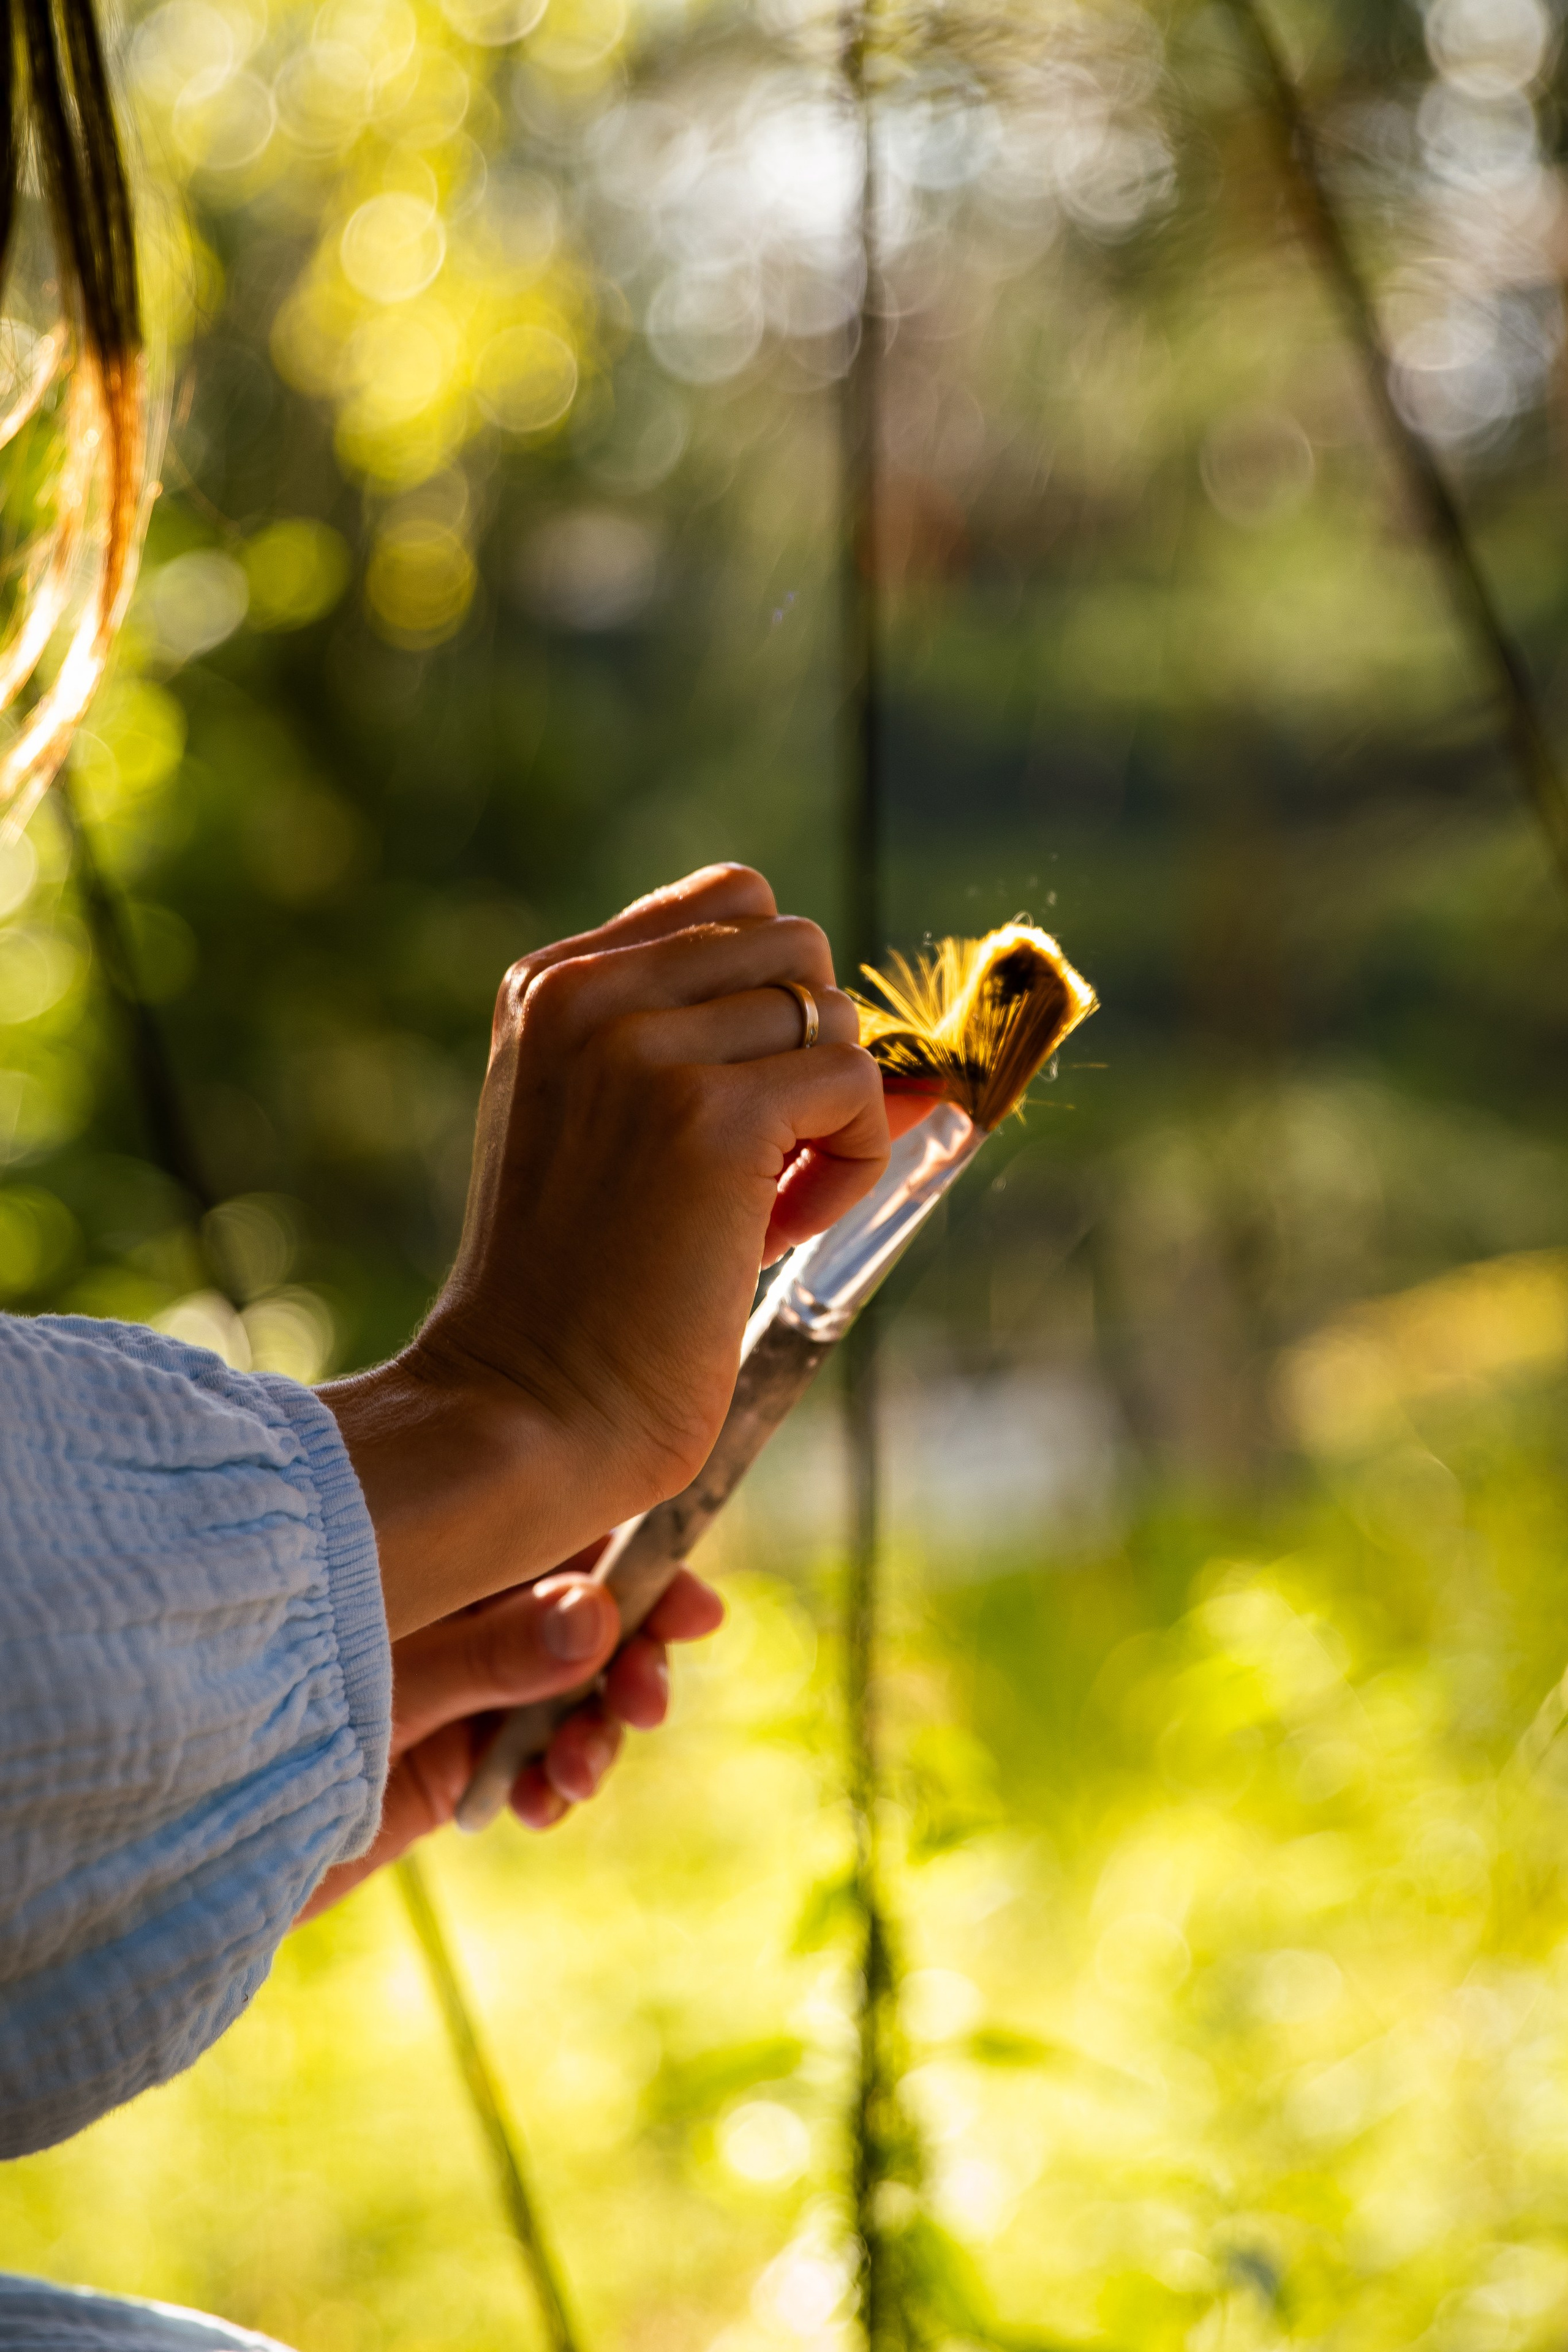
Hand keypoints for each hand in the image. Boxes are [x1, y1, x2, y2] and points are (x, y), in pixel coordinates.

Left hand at [297, 1557, 724, 1919]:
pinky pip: (527, 1764)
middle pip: (584, 1621)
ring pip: (566, 1697)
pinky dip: (548, 1782)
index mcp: (441, 1554)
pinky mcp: (442, 1765)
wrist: (177, 1831)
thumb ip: (494, 1652)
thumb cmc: (259, 1717)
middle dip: (631, 1662)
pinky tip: (541, 1803)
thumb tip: (600, 1616)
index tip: (696, 1612)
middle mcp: (456, 1612)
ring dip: (593, 1732)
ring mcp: (454, 1688)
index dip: (642, 1572)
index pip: (567, 1541)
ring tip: (578, 1772)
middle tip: (649, 1701)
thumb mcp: (389, 1680)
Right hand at [323, 865, 888, 1636]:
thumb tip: (916, 1069)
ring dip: (833, 1118)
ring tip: (759, 1213)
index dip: (774, 995)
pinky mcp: (716, 1118)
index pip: (729, 905)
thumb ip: (727, 1062)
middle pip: (795, 944)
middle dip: (807, 1050)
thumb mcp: (628, 1136)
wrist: (525, 1408)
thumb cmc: (579, 1296)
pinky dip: (850, 1167)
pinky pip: (858, 1090)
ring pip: (833, 1016)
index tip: (747, 1102)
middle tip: (760, 1165)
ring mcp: (649, 1050)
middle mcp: (589, 993)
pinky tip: (773, 1238)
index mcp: (551, 984)